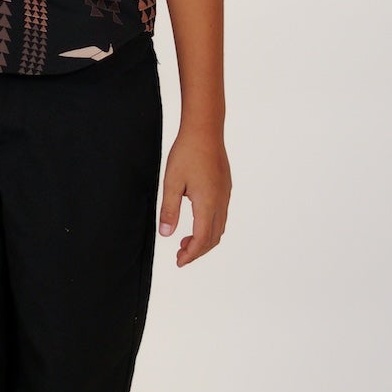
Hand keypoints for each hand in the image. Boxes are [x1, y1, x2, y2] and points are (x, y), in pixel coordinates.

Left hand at [158, 126, 230, 265]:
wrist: (205, 130)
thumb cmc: (187, 153)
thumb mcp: (171, 182)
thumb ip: (169, 210)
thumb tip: (166, 234)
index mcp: (207, 203)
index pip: (202, 239)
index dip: (191, 254)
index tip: (179, 261)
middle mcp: (220, 202)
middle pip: (214, 238)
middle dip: (198, 251)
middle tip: (180, 255)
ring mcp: (225, 194)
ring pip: (219, 227)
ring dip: (204, 239)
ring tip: (185, 241)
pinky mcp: (225, 187)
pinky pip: (221, 215)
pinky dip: (210, 226)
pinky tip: (196, 220)